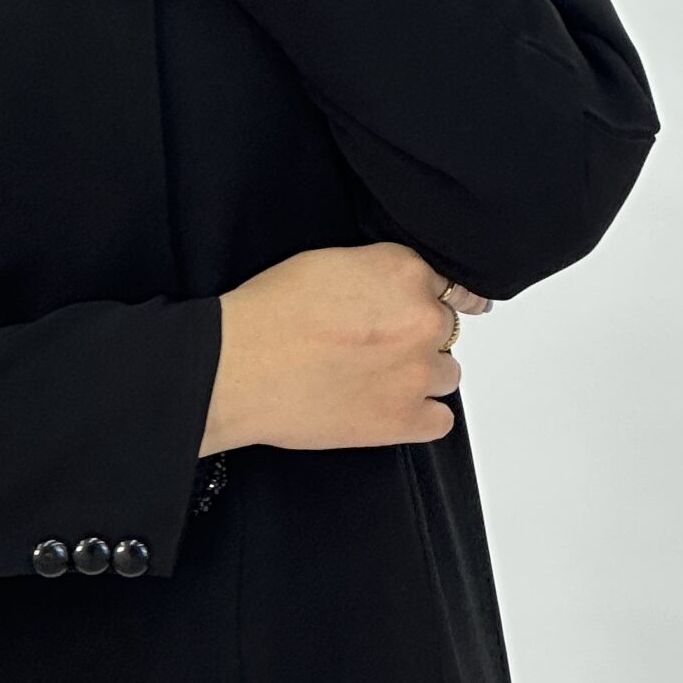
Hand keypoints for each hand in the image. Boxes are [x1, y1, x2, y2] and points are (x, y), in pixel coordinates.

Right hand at [201, 242, 495, 454]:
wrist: (237, 367)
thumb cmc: (267, 315)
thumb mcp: (328, 263)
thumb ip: (378, 273)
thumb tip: (395, 289)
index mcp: (403, 271)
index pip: (445, 284)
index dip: (425, 300)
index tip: (420, 311)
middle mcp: (421, 319)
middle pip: (445, 329)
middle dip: (415, 337)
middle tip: (372, 347)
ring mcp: (417, 372)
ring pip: (446, 374)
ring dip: (418, 375)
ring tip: (373, 378)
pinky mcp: (404, 419)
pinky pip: (440, 420)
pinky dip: (419, 416)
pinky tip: (388, 408)